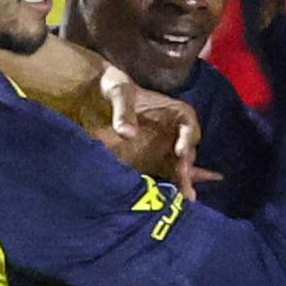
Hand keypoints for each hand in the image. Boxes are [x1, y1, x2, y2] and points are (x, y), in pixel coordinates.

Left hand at [86, 66, 206, 198]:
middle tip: (181, 178)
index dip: (187, 139)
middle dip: (185, 166)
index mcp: (175, 112)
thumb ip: (123, 111)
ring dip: (182, 181)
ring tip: (186, 198)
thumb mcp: (118, 91)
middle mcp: (175, 132)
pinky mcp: (154, 161)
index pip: (188, 126)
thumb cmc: (114, 85)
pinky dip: (175, 186)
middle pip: (186, 151)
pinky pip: (168, 175)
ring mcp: (166, 149)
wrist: (97, 94)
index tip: (180, 151)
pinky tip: (186, 199)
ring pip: (180, 167)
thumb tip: (127, 133)